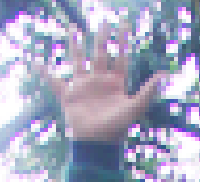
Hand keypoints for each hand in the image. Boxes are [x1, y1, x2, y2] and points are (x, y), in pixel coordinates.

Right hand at [36, 19, 168, 141]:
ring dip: (76, 45)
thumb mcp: (134, 108)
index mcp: (115, 83)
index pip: (120, 57)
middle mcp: (99, 81)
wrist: (97, 143)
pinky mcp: (68, 95)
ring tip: (73, 29)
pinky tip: (36, 62)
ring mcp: (83, 86)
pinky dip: (44, 72)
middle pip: (100, 53)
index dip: (123, 41)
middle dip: (102, 37)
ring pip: (79, 60)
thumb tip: (164, 75)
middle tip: (103, 20)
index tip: (125, 25)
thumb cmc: (117, 128)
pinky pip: (53, 81)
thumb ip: (147, 92)